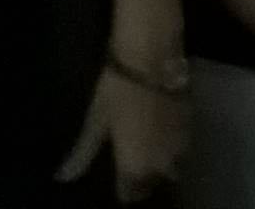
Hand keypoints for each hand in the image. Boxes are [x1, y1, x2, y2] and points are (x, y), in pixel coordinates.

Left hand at [54, 69, 188, 200]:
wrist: (152, 58)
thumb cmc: (117, 90)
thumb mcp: (95, 122)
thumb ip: (83, 154)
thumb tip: (62, 178)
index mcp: (135, 166)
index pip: (130, 194)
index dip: (123, 189)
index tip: (117, 181)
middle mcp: (160, 164)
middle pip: (152, 183)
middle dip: (142, 178)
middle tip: (130, 162)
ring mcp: (180, 147)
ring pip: (171, 168)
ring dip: (160, 164)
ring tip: (146, 149)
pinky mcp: (192, 127)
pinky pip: (181, 149)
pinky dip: (171, 147)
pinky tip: (161, 133)